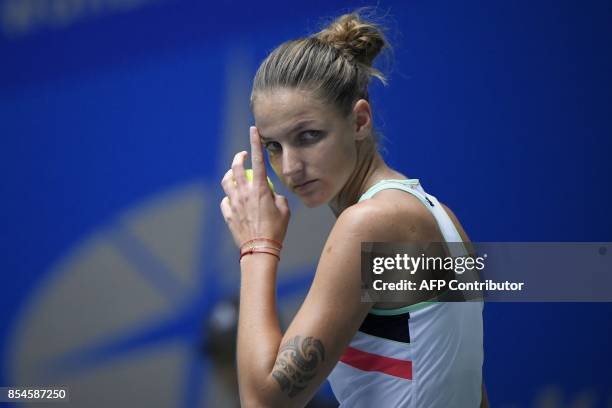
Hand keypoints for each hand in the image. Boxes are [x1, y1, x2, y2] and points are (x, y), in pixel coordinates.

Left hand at [220, 126, 289, 247]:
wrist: (260, 249)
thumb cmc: (276, 230)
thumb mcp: (284, 210)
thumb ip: (277, 197)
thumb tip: (271, 194)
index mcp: (260, 189)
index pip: (258, 160)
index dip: (255, 143)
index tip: (253, 130)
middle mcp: (244, 193)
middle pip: (236, 167)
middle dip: (239, 157)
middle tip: (243, 156)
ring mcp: (234, 203)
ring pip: (226, 182)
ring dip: (230, 175)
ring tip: (235, 175)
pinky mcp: (228, 214)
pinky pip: (225, 201)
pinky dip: (229, 198)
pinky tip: (233, 201)